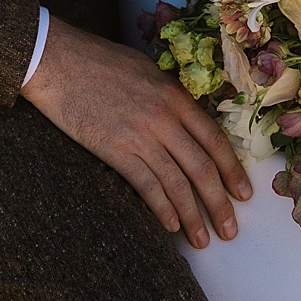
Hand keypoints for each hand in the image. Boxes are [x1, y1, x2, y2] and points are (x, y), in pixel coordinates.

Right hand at [21, 16, 252, 247]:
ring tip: (203, 240)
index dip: (232, 170)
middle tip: (231, 230)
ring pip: (177, 183)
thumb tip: (185, 121)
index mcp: (175, 95)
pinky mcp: (115, 150)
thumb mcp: (145, 70)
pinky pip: (146, 186)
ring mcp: (140, 135)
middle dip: (219, 203)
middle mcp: (164, 118)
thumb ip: (168, 96)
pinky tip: (171, 226)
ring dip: (194, 216)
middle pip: (202, 167)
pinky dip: (162, 209)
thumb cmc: (98, 60)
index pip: (213, 139)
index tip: (243, 194)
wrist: (57, 60)